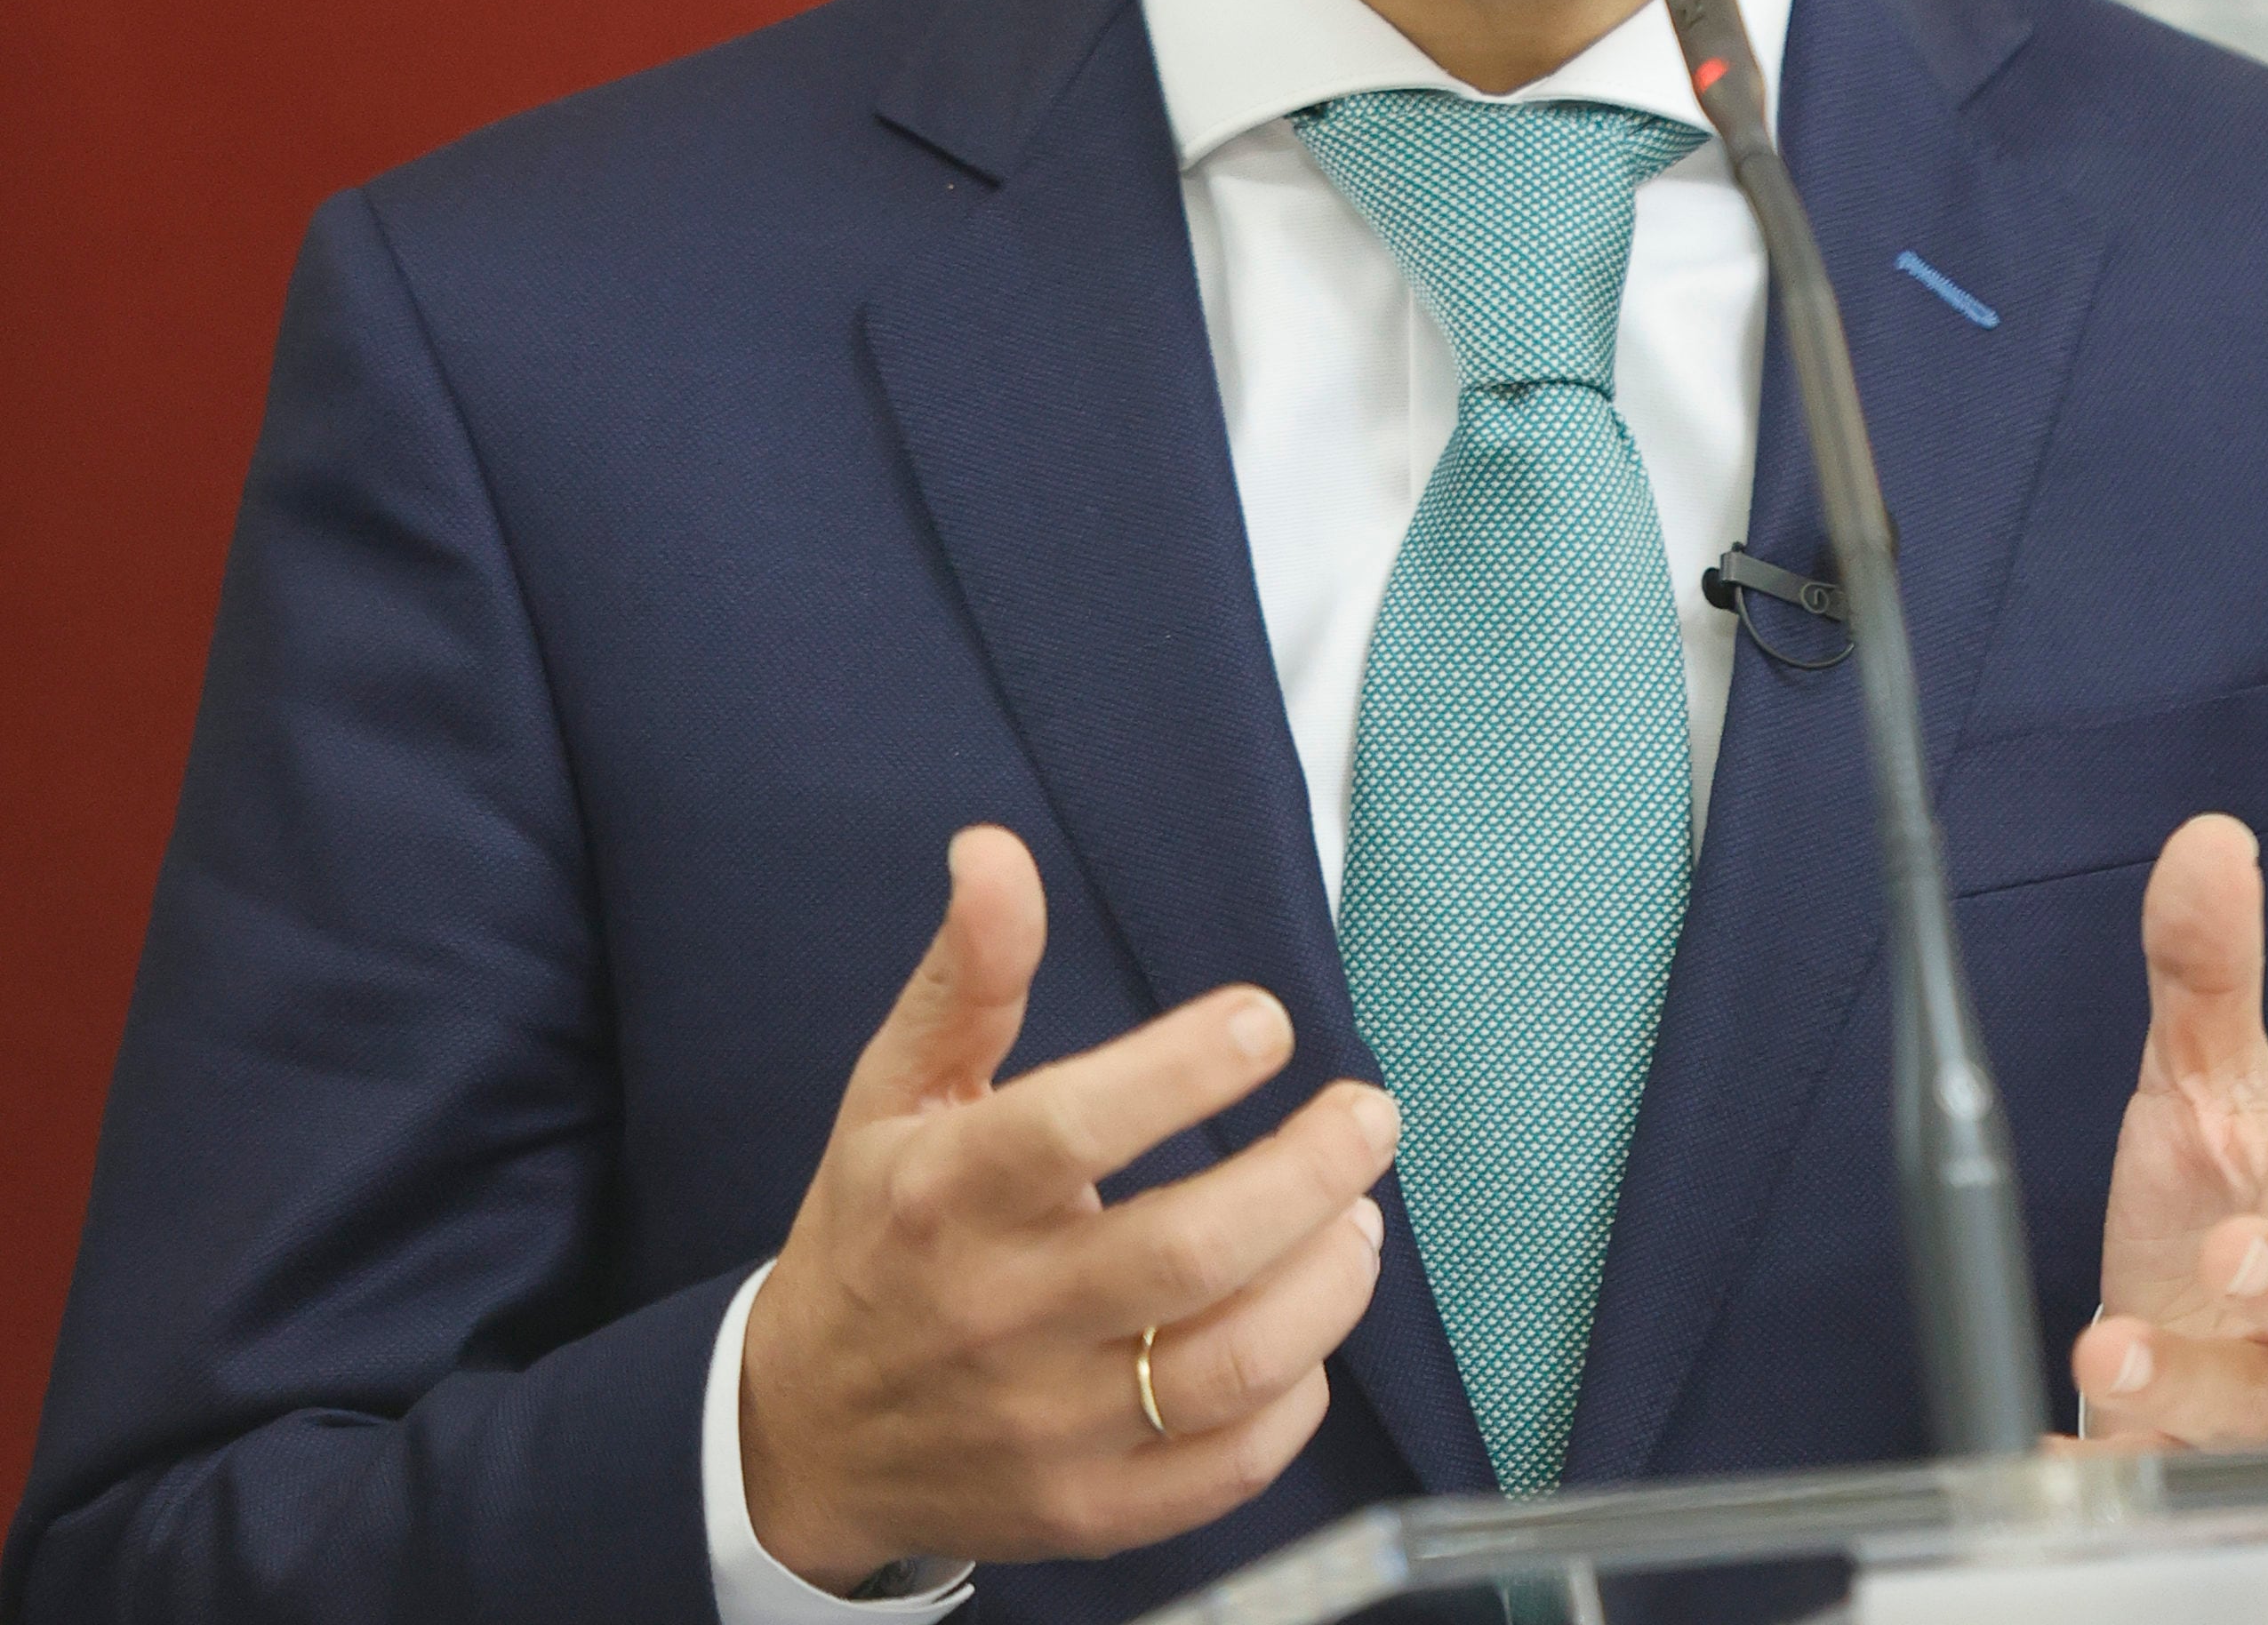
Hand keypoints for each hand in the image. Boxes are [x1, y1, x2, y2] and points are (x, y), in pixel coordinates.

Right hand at [740, 827, 1397, 1591]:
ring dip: (1323, 1282)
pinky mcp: (1082, 1513)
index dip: (1183, 1069)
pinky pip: (1221, 1472)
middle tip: (1367, 1115)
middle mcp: (994, 1315)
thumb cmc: (873, 1232)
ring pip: (1223, 1365)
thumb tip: (995, 850)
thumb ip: (969, 971)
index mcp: (942, 1196)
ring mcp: (1042, 1428)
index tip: (1267, 1021)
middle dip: (1305, 1174)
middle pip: (1184, 1252)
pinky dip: (1294, 1401)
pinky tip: (1308, 1327)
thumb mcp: (897, 1087)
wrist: (803, 1432)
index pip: (1073, 1127)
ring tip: (1356, 1213)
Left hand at [2071, 812, 2267, 1450]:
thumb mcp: (2211, 1085)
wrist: (2228, 1363)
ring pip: (2253, 1402)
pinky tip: (2052, 1459)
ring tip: (2106, 1349)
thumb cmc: (2232, 1200)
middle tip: (2234, 1252)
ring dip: (2181, 1378)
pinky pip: (2161, 1482)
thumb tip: (2210, 838)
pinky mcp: (2199, 1464)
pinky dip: (2107, 1470)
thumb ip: (2209, 972)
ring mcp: (2267, 1396)